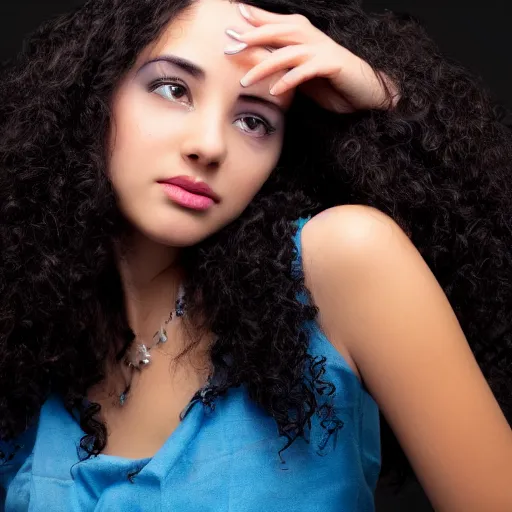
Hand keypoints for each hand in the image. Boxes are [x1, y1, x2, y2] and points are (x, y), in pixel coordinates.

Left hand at [225, 4, 398, 113]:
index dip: (254, 20)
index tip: (231, 21)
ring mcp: (322, 50)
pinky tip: (275, 90)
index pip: (275, 24)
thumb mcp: (299, 71)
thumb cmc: (330, 81)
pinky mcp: (332, 65)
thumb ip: (279, 62)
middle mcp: (312, 37)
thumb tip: (251, 60)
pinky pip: (305, 71)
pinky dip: (289, 80)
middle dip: (254, 36)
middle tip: (232, 43)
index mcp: (303, 35)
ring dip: (265, 65)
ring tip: (245, 81)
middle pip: (279, 31)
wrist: (364, 90)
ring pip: (288, 52)